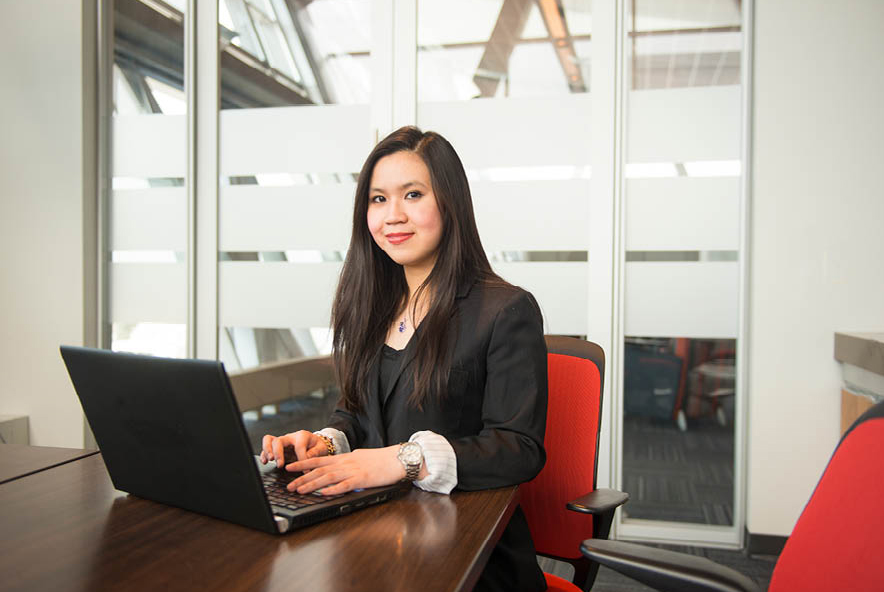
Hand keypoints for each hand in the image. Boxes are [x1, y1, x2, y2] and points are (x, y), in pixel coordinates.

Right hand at [260, 430, 326, 467]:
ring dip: (268, 450)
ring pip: (270, 440)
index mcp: (302, 436)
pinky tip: (265, 462)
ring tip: (270, 460)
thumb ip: (315, 452)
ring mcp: (283, 442)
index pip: (299, 447)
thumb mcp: (321, 448)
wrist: (314, 443)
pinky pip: (267, 447)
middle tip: (280, 464)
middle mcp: (290, 437)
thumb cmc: (317, 446)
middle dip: (278, 453)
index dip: (301, 459)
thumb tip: (306, 458)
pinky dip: (264, 454)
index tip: (305, 470)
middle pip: (279, 440)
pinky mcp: (278, 447)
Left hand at [284, 446, 405, 495]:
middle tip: (289, 486)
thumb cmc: (381, 460)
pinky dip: (334, 489)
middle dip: (302, 478)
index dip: (303, 464)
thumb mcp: (360, 458)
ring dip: (312, 484)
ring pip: (328, 477)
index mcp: (345, 458)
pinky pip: (345, 485)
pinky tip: (324, 493)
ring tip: (300, 490)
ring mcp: (354, 471)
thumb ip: (348, 463)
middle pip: (320, 470)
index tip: (290, 468)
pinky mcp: (363, 479)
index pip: (319, 460)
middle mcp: (346, 463)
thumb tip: (338, 467)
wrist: (398, 458)